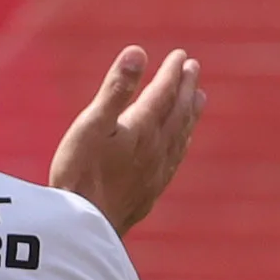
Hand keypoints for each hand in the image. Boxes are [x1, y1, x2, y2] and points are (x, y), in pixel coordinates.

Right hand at [49, 44, 202, 235]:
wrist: (83, 228)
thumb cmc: (80, 173)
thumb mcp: (91, 124)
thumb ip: (116, 89)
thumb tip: (138, 51)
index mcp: (142, 128)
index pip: (163, 93)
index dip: (172, 72)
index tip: (181, 55)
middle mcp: (155, 149)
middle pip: (178, 113)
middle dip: (186, 88)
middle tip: (194, 69)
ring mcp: (155, 173)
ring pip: (180, 137)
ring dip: (190, 115)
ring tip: (199, 99)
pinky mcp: (149, 194)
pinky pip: (174, 161)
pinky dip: (181, 145)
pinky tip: (180, 145)